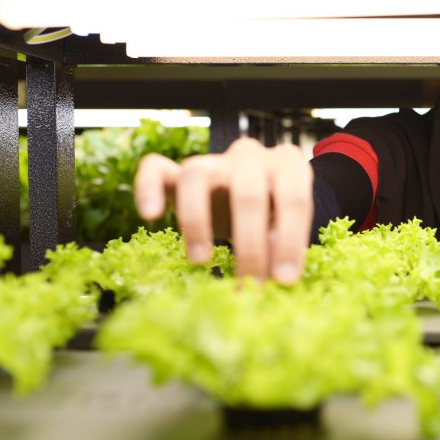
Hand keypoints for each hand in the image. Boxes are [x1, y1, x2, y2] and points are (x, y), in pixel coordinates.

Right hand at [134, 138, 313, 283]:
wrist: (251, 200)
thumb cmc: (274, 217)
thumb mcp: (285, 229)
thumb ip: (282, 245)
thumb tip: (277, 279)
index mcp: (288, 164)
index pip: (293, 196)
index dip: (290, 239)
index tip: (284, 279)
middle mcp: (251, 155)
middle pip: (247, 191)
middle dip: (251, 244)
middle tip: (250, 285)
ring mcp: (213, 160)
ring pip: (197, 175)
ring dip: (198, 220)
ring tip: (201, 261)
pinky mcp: (177, 170)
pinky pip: (155, 168)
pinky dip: (147, 188)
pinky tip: (150, 215)